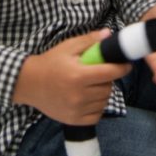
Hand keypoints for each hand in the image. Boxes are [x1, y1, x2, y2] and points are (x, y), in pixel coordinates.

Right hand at [13, 29, 131, 124]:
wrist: (28, 83)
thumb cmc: (50, 62)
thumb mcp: (68, 47)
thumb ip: (90, 41)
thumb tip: (109, 35)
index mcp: (78, 76)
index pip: (110, 73)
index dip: (122, 68)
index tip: (126, 65)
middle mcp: (78, 95)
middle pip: (108, 88)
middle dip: (109, 79)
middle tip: (101, 73)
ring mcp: (75, 110)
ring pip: (103, 102)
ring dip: (103, 93)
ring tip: (93, 85)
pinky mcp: (72, 120)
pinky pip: (96, 116)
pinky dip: (97, 107)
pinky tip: (90, 99)